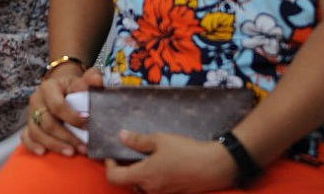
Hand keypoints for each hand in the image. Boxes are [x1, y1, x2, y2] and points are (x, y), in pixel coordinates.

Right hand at [21, 63, 97, 156]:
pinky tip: (43, 153)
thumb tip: (98, 80)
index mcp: (48, 88)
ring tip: (71, 153)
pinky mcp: (28, 124)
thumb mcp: (81, 81)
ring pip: (37, 132)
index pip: (58, 106)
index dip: (73, 118)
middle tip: (83, 148)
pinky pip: (26, 137)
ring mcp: (30, 114)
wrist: (60, 89)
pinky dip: (33, 145)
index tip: (88, 125)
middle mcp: (36, 100)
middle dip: (66, 137)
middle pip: (47, 122)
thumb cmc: (72, 88)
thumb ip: (91, 78)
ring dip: (54, 145)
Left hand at [103, 130, 239, 192]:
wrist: (214, 166)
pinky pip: (156, 189)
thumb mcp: (160, 140)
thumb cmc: (186, 151)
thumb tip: (121, 136)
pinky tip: (161, 165)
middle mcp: (150, 189)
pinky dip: (153, 179)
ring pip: (142, 187)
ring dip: (140, 174)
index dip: (109, 165)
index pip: (114, 177)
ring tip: (147, 157)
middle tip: (129, 153)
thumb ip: (138, 140)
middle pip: (128, 182)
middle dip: (125, 168)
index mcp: (144, 176)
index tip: (113, 154)